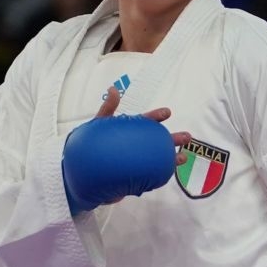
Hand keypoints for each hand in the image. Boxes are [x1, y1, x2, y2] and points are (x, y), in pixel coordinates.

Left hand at [61, 88, 187, 214]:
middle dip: (172, 139)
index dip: (156, 117)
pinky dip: (160, 174)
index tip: (167, 113)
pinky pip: (150, 176)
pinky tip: (169, 173)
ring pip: (158, 159)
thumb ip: (107, 109)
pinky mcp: (133, 178)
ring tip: (183, 157)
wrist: (80, 172)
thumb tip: (113, 88)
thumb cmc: (90, 145)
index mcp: (129, 131)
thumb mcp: (98, 125)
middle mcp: (135, 146)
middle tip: (187, 137)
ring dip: (172, 158)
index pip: (145, 122)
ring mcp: (136, 162)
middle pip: (157, 141)